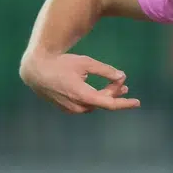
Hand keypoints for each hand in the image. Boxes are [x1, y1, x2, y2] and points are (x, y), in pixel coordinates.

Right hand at [20, 51, 139, 113]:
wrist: (35, 70)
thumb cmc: (61, 63)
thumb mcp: (85, 62)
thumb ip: (105, 70)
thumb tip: (122, 76)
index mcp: (84, 95)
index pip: (110, 104)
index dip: (125, 103)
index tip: (137, 102)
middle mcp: (78, 106)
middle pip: (103, 102)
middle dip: (114, 93)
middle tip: (122, 83)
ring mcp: (70, 109)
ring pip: (94, 105)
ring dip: (104, 96)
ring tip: (114, 86)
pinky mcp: (65, 109)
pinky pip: (84, 106)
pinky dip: (93, 98)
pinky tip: (96, 91)